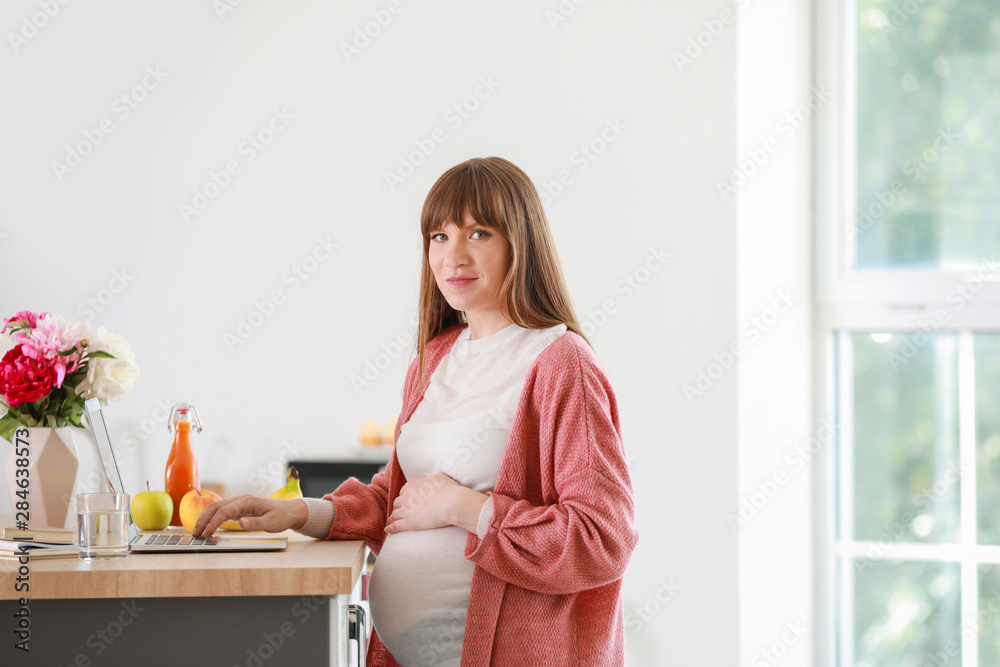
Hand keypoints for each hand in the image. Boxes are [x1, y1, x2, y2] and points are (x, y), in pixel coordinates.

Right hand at [193, 495, 307, 537]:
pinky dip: (211, 518)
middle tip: (195, 534)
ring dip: (205, 518)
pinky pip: (221, 511)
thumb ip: (256, 523)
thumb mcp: (271, 522)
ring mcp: (238, 503)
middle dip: (203, 520)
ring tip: (197, 532)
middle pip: (215, 507)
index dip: (213, 522)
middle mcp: (240, 499)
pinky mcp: (238, 508)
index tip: (206, 534)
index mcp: (247, 501)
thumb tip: (241, 522)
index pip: (224, 511)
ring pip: (216, 507)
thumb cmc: (281, 516)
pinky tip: (207, 527)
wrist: (288, 511)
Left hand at [385, 472, 487, 534]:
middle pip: (397, 503)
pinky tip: (388, 530)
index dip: (405, 497)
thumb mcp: (439, 477)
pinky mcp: (409, 523)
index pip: (403, 492)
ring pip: (394, 515)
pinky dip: (390, 528)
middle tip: (401, 511)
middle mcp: (406, 497)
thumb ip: (430, 478)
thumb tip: (430, 480)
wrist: (453, 503)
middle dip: (398, 507)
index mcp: (412, 485)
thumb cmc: (450, 490)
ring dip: (392, 518)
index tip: (407, 501)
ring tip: (392, 521)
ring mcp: (406, 510)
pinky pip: (395, 526)